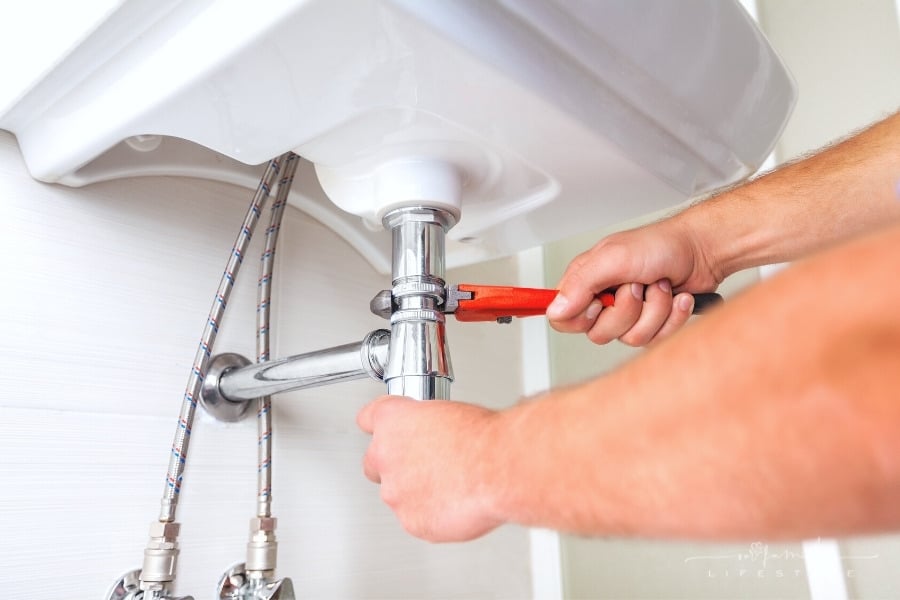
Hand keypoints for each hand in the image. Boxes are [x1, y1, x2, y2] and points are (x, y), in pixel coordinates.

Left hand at [357, 396, 503, 541]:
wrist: (498, 468)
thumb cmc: (481, 438)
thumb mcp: (450, 413)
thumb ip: (427, 426)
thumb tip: (432, 435)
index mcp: (392, 420)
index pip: (368, 419)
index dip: (382, 427)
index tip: (387, 432)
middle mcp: (385, 455)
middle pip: (374, 463)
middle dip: (394, 466)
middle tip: (423, 465)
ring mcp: (395, 492)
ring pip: (396, 494)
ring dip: (416, 492)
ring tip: (451, 485)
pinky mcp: (411, 521)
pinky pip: (416, 519)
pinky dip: (432, 514)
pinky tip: (455, 503)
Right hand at [547, 219, 720, 345]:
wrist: (702, 251)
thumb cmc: (661, 245)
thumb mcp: (614, 258)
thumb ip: (580, 284)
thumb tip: (556, 309)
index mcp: (586, 281)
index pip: (562, 318)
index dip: (581, 318)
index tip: (600, 302)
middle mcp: (604, 299)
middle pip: (599, 334)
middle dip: (627, 311)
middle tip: (637, 286)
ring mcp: (628, 314)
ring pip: (631, 338)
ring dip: (654, 311)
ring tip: (660, 287)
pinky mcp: (651, 323)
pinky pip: (656, 339)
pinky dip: (672, 317)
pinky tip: (676, 298)